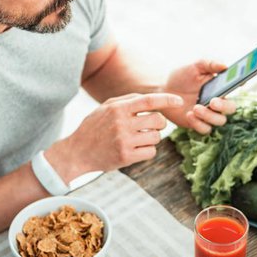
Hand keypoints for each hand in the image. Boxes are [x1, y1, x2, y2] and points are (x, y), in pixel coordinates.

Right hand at [45, 93, 183, 178]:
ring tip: (138, 139)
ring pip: (156, 137)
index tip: (180, 102)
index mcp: (118, 108)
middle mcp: (122, 124)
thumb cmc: (94, 127)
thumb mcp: (106, 107)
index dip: (167, 100)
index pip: (149, 101)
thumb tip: (151, 99)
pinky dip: (147, 151)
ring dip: (152, 138)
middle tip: (151, 127)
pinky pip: (151, 152)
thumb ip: (127, 100)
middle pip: (158, 120)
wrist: (77, 151)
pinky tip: (136, 149)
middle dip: (159, 124)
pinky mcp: (125, 157)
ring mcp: (124, 141)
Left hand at [161, 60, 236, 133]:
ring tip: (195, 108)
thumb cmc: (181, 75)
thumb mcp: (194, 66)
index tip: (239, 83)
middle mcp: (217, 101)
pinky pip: (205, 129)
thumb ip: (210, 64)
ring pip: (219, 121)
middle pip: (231, 108)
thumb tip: (225, 65)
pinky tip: (189, 115)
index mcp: (219, 86)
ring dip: (209, 116)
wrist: (163, 88)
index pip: (235, 87)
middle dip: (224, 106)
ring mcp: (208, 114)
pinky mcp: (198, 123)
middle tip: (212, 102)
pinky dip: (198, 124)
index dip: (240, 85)